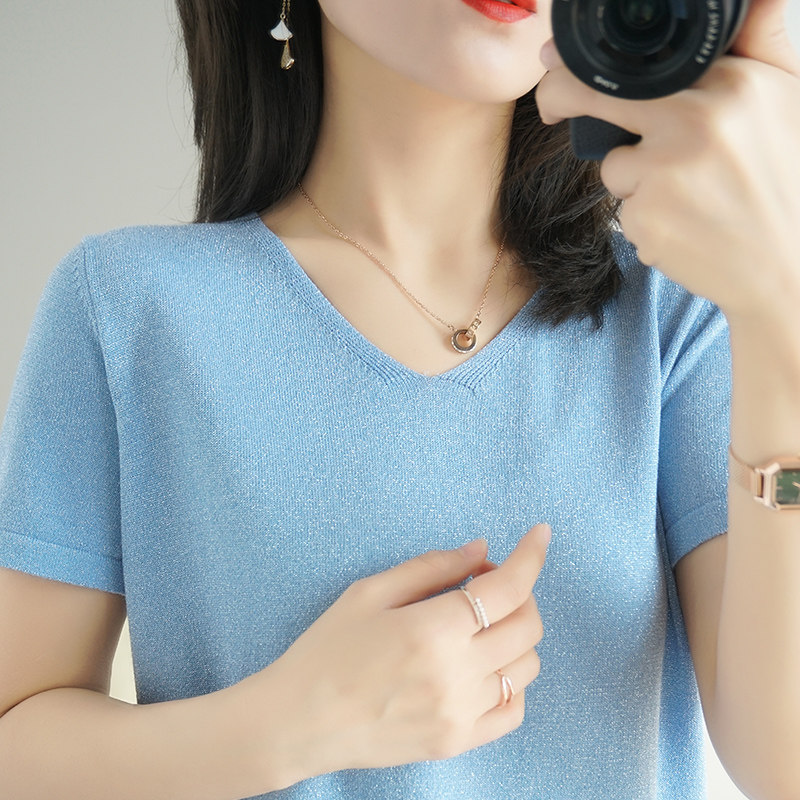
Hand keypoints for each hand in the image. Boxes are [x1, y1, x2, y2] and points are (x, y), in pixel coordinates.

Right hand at [265, 524, 550, 781]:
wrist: (298, 722)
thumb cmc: (327, 649)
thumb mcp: (370, 592)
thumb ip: (432, 567)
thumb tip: (481, 550)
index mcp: (433, 630)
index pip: (508, 588)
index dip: (531, 556)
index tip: (540, 534)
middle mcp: (456, 675)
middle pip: (527, 625)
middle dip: (520, 592)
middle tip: (485, 583)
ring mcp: (460, 714)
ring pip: (526, 665)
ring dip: (515, 634)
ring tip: (479, 624)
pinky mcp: (457, 742)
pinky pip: (513, 709)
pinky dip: (511, 679)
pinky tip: (483, 665)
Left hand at [535, 0, 799, 321]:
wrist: (788, 267)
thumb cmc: (787, 179)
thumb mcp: (787, 95)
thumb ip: (762, 39)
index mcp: (731, 84)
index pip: (636, 64)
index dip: (582, 64)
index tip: (556, 62)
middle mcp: (695, 123)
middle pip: (595, 98)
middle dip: (560, 97)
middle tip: (551, 106)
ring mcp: (665, 175)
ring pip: (613, 166)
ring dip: (636, 180)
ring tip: (691, 195)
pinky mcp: (646, 220)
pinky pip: (623, 210)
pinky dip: (646, 217)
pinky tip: (686, 225)